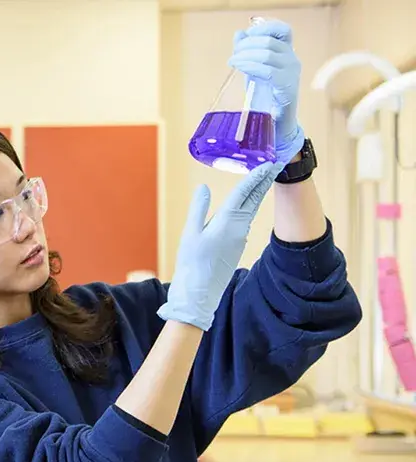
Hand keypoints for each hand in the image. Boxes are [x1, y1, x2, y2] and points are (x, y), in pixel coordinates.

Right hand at [158, 162, 283, 330]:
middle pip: (253, 200)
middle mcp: (238, 228)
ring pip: (250, 210)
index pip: (244, 193)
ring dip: (257, 193)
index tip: (268, 163)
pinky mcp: (236, 246)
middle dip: (263, 182)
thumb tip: (203, 187)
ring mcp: (239, 238)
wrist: (199, 294)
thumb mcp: (190, 234)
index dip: (255, 176)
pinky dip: (248, 207)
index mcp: (227, 222)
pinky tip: (246, 204)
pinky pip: (244, 220)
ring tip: (262, 179)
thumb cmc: (192, 264)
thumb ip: (198, 209)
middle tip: (274, 165)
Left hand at [228, 19, 304, 162]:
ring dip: (245, 55)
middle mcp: (292, 59)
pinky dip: (250, 66)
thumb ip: (248, 53)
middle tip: (234, 54)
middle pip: (269, 41)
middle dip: (247, 44)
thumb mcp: (255, 71)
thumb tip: (238, 34)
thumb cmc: (265, 97)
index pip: (282, 30)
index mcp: (287, 53)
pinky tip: (239, 67)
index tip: (246, 36)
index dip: (264, 28)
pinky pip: (267, 70)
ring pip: (267, 53)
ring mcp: (291, 72)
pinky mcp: (287, 86)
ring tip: (233, 61)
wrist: (277, 124)